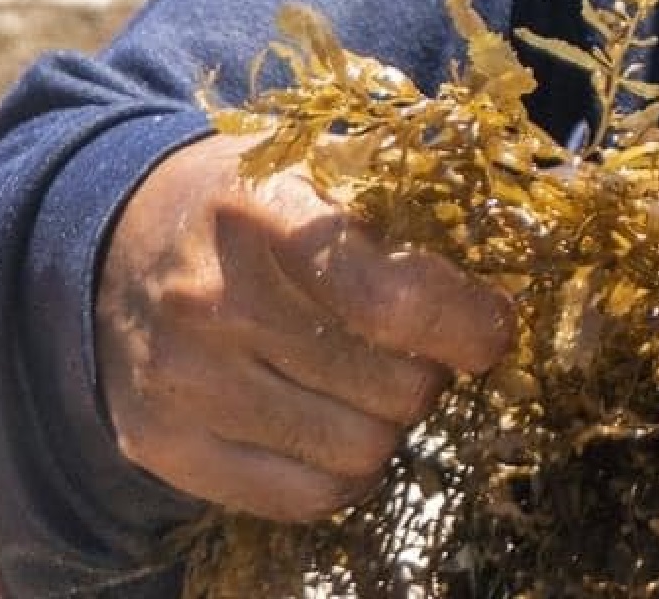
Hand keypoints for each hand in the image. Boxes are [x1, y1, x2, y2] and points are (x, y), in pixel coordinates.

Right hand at [94, 131, 514, 522]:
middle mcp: (214, 304)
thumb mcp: (324, 161)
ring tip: (366, 377)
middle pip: (395, 389)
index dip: (469, 325)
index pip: (395, 301)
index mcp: (264, 214)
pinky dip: (341, 473)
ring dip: (389, 423)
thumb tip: (545, 226)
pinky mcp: (162, 446)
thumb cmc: (249, 199)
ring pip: (359, 452)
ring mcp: (182, 385)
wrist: (113, 238)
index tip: (490, 325)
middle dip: (431, 371)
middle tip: (414, 344)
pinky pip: (303, 498)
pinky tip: (331, 421)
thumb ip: (420, 193)